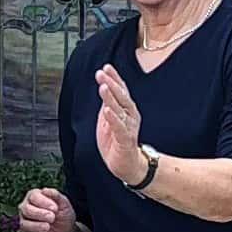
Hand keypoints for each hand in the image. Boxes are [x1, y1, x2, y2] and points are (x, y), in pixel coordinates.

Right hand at [15, 186, 78, 231]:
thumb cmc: (63, 215)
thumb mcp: (64, 204)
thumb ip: (55, 195)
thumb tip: (45, 190)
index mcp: (34, 197)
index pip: (33, 196)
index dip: (43, 202)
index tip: (55, 208)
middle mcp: (26, 208)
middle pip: (26, 209)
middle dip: (40, 213)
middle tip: (52, 217)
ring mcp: (25, 222)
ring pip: (24, 223)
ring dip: (37, 225)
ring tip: (48, 227)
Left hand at [91, 66, 149, 187]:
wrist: (126, 164)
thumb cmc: (117, 141)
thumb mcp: (109, 118)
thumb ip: (108, 103)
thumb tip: (103, 85)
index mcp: (126, 109)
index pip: (121, 90)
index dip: (114, 78)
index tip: (106, 67)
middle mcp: (130, 115)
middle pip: (121, 96)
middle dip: (112, 83)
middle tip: (101, 73)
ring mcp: (128, 127)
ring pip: (120, 109)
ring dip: (111, 97)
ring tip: (103, 86)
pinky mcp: (125, 140)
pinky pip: (119, 127)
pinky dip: (113, 118)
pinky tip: (107, 110)